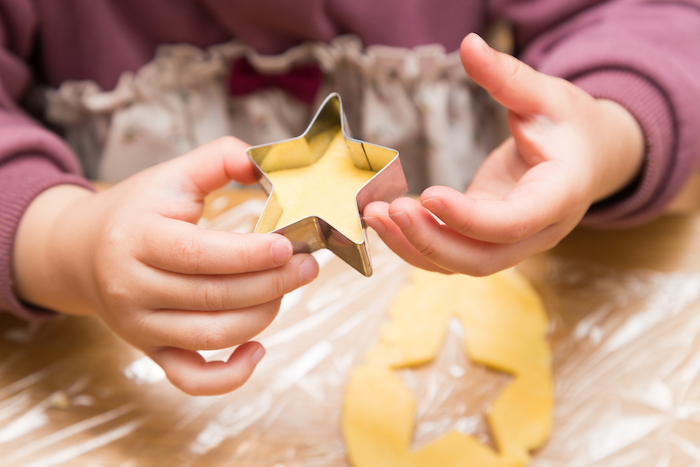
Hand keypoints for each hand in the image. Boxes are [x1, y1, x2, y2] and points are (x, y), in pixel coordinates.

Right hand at [13, 137, 318, 394]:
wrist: (80, 252)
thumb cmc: (136, 211)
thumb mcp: (170, 177)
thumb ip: (217, 160)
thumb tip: (260, 160)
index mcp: (137, 239)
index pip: (199, 254)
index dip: (248, 255)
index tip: (288, 246)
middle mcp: (133, 288)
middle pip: (213, 297)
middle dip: (271, 284)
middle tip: (306, 266)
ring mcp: (140, 327)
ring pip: (211, 336)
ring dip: (261, 317)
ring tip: (287, 289)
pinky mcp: (150, 351)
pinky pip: (191, 379)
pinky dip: (230, 376)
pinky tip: (258, 349)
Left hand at [364, 33, 643, 275]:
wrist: (588, 157)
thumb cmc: (570, 126)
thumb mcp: (547, 97)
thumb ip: (509, 77)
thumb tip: (471, 43)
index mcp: (560, 196)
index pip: (514, 222)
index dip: (469, 217)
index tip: (427, 193)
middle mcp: (537, 231)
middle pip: (482, 258)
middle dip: (431, 240)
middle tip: (388, 209)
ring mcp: (511, 242)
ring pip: (461, 264)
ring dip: (414, 247)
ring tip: (374, 214)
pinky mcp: (487, 239)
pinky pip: (451, 254)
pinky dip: (416, 245)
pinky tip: (386, 220)